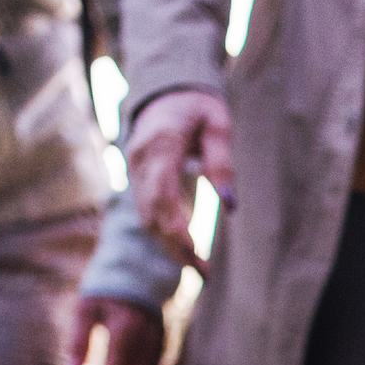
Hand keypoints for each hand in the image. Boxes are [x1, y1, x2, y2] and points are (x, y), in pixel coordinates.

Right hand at [127, 89, 234, 275]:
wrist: (165, 90)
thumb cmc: (198, 107)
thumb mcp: (218, 124)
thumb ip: (222, 163)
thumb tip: (230, 207)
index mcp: (161, 142)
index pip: (163, 194)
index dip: (177, 228)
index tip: (197, 254)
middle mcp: (141, 159)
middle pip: (152, 214)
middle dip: (176, 248)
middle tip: (205, 274)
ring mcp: (134, 170)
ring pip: (146, 219)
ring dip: (170, 247)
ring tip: (199, 270)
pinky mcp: (136, 179)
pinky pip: (147, 214)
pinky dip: (164, 235)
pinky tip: (186, 252)